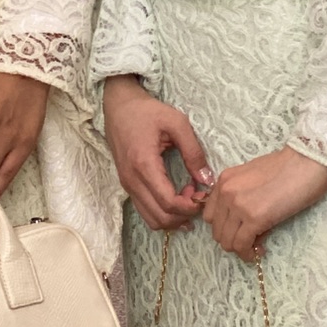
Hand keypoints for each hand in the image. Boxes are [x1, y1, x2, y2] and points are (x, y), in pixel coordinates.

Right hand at [103, 75, 211, 232]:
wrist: (119, 107)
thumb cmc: (148, 112)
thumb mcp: (177, 123)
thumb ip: (193, 152)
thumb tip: (206, 179)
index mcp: (144, 165)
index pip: (168, 203)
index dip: (189, 206)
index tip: (202, 193)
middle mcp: (132, 180)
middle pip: (161, 218)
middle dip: (184, 214)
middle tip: (197, 196)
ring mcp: (127, 185)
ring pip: (152, 220)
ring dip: (174, 216)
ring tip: (187, 197)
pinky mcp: (127, 185)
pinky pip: (145, 210)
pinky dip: (163, 212)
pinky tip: (176, 197)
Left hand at [201, 147, 326, 260]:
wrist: (307, 161)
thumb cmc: (287, 166)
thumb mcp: (253, 177)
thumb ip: (241, 196)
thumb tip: (243, 223)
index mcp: (224, 180)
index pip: (210, 215)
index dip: (224, 227)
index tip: (239, 230)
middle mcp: (226, 192)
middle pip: (217, 231)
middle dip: (232, 240)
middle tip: (250, 241)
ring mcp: (238, 205)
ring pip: (227, 241)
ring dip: (240, 249)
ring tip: (256, 246)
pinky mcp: (254, 218)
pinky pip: (242, 245)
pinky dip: (248, 253)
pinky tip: (260, 251)